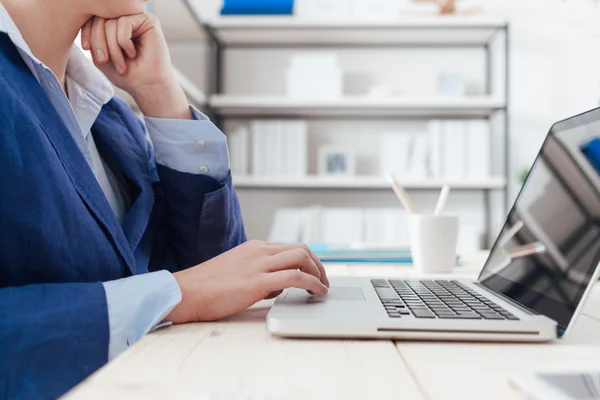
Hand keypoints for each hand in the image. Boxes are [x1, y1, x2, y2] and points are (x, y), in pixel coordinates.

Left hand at [80, 14, 190, 119]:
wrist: (149, 87)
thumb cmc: (128, 75)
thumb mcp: (101, 56)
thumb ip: (93, 37)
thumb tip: (85, 17)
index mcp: (116, 27)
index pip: (93, 19)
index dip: (87, 32)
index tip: (87, 49)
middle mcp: (127, 20)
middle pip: (100, 18)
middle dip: (98, 41)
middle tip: (104, 60)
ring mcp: (138, 19)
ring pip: (111, 22)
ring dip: (112, 46)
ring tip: (121, 64)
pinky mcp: (149, 20)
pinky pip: (124, 23)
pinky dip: (123, 41)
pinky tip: (132, 53)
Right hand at [166, 241, 329, 323]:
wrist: (186, 292)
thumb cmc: (207, 287)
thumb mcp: (238, 273)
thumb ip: (260, 275)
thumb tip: (279, 286)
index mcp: (255, 248)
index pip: (291, 247)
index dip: (309, 261)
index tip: (315, 274)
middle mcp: (259, 251)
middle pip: (302, 249)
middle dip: (319, 265)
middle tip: (324, 281)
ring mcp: (259, 264)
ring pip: (302, 257)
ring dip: (319, 273)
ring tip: (323, 288)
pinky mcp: (257, 280)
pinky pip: (295, 276)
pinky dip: (313, 283)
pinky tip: (317, 292)